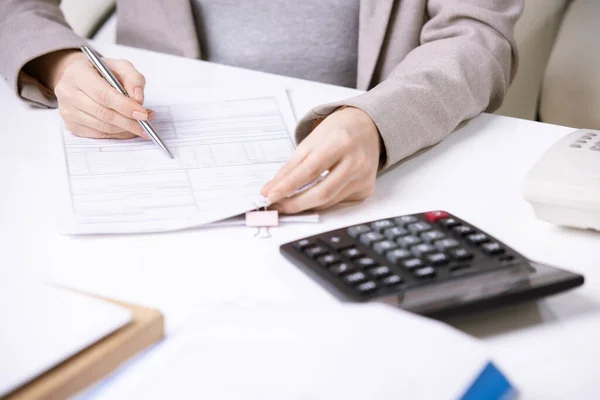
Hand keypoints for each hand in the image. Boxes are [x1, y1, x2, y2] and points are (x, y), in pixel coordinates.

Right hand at [34, 50, 152, 138]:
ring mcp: (68, 111)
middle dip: (129, 121)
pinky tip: (129, 127)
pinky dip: (118, 134)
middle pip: (103, 113)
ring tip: (142, 123)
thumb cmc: (100, 72)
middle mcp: (68, 93)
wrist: (78, 79)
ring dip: (126, 128)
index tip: (142, 113)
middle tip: (146, 123)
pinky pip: (100, 135)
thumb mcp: (119, 66)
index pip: (103, 94)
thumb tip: (138, 98)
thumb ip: (133, 78)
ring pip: (103, 127)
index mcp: (78, 73)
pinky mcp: (72, 126)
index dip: (125, 106)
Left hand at [261, 107, 380, 212]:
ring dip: (305, 205)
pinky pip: (337, 201)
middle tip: (277, 206)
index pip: (309, 171)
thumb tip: (270, 189)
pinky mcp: (366, 188)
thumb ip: (290, 167)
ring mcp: (364, 177)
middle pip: (322, 193)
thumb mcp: (310, 142)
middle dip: (295, 204)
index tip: (270, 196)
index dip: (288, 186)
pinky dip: (321, 202)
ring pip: (328, 201)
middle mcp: (356, 161)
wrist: (366, 127)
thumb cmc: (336, 132)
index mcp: (340, 142)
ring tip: (288, 203)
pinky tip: (311, 197)